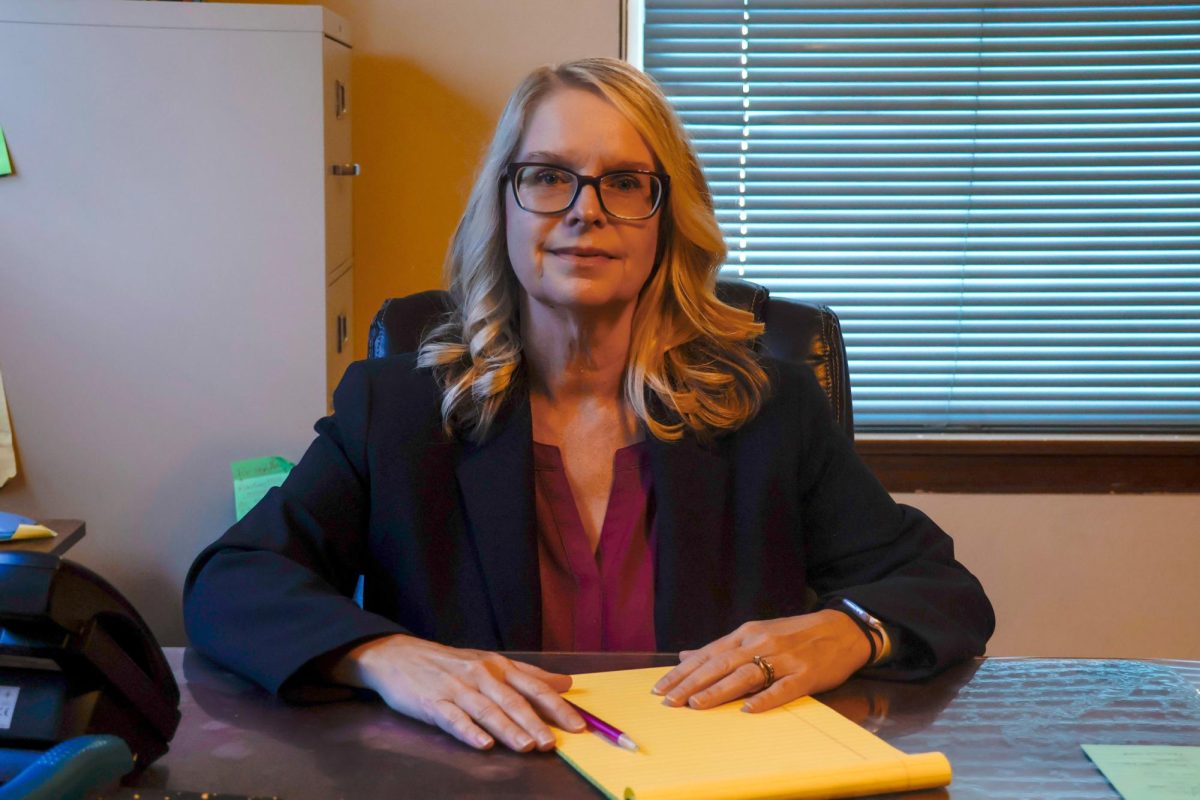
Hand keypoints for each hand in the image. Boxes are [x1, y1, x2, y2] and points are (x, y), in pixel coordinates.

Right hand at [328, 634, 586, 751]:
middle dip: (535, 722)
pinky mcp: (433, 702)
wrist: (399, 656)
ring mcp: (457, 688)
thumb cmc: (450, 663)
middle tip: (553, 743)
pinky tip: (482, 745)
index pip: (534, 687)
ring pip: (487, 711)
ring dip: (508, 729)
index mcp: (499, 666)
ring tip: (526, 746)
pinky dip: (469, 732)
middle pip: (513, 700)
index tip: (579, 725)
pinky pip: (453, 719)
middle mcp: (481, 675)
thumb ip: (530, 675)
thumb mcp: (491, 663)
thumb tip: (567, 682)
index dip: (558, 706)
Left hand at [651, 610, 871, 712]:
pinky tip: (747, 709)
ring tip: (696, 704)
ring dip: (718, 690)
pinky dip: (764, 698)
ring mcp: (783, 659)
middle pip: (720, 664)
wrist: (841, 629)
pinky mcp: (805, 674)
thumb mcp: (756, 634)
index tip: (660, 687)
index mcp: (746, 634)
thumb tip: (685, 655)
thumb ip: (722, 648)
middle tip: (668, 700)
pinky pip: (782, 688)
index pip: (708, 654)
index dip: (683, 671)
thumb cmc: (795, 634)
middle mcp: (761, 643)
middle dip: (691, 683)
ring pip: (745, 675)